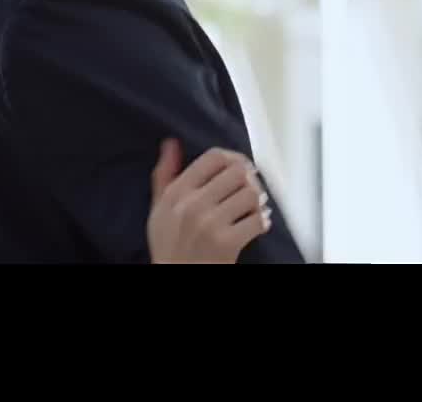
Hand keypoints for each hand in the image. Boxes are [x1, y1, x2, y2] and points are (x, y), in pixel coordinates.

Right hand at [146, 139, 272, 263]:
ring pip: (250, 194)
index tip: (239, 166)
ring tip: (253, 207)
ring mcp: (210, 224)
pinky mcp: (227, 243)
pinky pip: (257, 221)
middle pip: (237, 172)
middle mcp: (192, 205)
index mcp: (176, 192)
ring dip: (257, 201)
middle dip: (249, 179)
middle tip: (250, 187)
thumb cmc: (170, 246)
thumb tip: (171, 144)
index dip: (233, 158)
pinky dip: (262, 221)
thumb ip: (165, 174)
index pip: (214, 157)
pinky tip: (256, 224)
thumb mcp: (159, 208)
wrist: (177, 277)